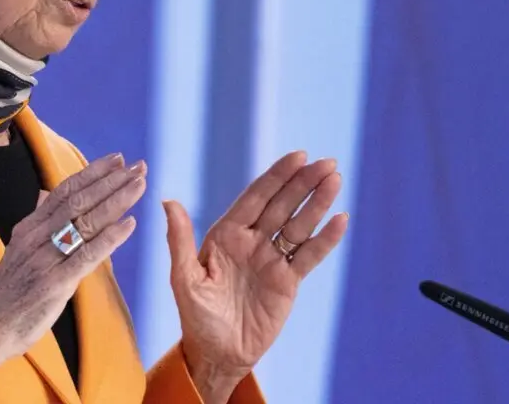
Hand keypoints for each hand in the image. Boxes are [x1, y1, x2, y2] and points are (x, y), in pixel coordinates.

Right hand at [0, 153, 146, 380]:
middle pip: (79, 200)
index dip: (92, 173)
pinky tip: (129, 224)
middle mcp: (36, 236)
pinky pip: (87, 255)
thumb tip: (46, 195)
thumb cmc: (10, 290)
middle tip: (138, 166)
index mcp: (29, 226)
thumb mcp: (20, 248)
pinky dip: (110, 238)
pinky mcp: (55, 282)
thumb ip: (38, 222)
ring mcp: (45, 258)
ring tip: (139, 185)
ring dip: (116, 201)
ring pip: (85, 222)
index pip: (64, 190)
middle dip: (111, 181)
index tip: (117, 158)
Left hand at [164, 152, 347, 403]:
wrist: (217, 354)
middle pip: (282, 205)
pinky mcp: (288, 282)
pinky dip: (326, 239)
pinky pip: (309, 256)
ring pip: (299, 225)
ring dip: (317, 203)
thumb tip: (167, 200)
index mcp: (226, 234)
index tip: (297, 155)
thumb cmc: (195, 316)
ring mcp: (272, 259)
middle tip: (327, 162)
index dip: (276, 176)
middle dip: (303, 182)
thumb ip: (179, 240)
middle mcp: (251, 241)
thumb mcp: (184, 278)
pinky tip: (341, 219)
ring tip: (336, 179)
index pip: (255, 197)